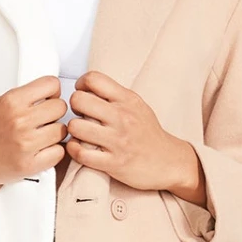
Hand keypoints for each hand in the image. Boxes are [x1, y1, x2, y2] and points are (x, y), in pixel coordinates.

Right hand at [0, 77, 68, 188]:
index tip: (47, 101)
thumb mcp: (1, 101)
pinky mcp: (28, 165)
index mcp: (12, 100)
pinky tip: (41, 151)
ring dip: (55, 134)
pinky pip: (59, 153)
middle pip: (60, 108)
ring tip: (41, 137)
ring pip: (62, 131)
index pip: (52, 85)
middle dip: (54, 114)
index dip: (53, 93)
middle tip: (44, 121)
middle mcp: (19, 120)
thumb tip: (55, 95)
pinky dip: (53, 152)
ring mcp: (25, 144)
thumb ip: (27, 97)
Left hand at [66, 71, 207, 205]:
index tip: (83, 94)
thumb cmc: (148, 134)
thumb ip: (114, 95)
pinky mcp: (113, 163)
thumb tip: (87, 86)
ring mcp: (118, 141)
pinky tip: (80, 148)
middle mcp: (122, 117)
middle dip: (74, 107)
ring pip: (76, 126)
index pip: (93, 79)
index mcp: (127, 100)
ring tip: (80, 133)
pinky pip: (81, 153)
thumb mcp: (137, 106)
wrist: (169, 162)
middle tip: (80, 115)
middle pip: (79, 100)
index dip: (81, 85)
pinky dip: (74, 150)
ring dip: (73, 130)